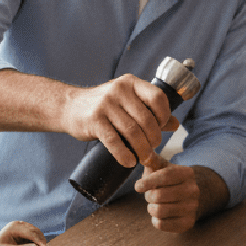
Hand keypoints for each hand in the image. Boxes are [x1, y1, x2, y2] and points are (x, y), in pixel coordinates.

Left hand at [0, 221, 46, 245]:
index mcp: (13, 227)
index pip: (30, 232)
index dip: (38, 240)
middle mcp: (17, 225)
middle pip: (34, 230)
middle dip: (39, 239)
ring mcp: (18, 228)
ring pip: (34, 232)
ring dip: (37, 240)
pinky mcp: (19, 232)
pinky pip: (30, 236)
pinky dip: (34, 241)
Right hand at [62, 75, 178, 168]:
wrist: (70, 107)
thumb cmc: (104, 106)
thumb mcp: (128, 103)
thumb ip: (151, 111)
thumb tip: (176, 124)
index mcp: (131, 83)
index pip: (158, 98)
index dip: (164, 116)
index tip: (161, 128)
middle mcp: (119, 90)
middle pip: (147, 119)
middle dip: (154, 138)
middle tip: (152, 149)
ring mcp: (105, 104)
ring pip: (132, 132)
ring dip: (142, 150)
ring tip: (144, 158)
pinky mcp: (94, 120)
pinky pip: (114, 141)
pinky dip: (124, 155)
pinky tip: (129, 162)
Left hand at [135, 153, 199, 232]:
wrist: (189, 198)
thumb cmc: (170, 181)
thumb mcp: (163, 167)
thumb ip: (152, 160)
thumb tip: (142, 153)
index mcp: (187, 173)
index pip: (164, 176)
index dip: (147, 182)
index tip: (137, 187)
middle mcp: (193, 190)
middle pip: (159, 196)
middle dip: (148, 196)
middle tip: (148, 196)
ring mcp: (192, 208)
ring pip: (160, 211)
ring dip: (151, 209)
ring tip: (153, 205)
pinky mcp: (188, 223)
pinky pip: (162, 225)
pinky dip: (155, 220)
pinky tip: (159, 215)